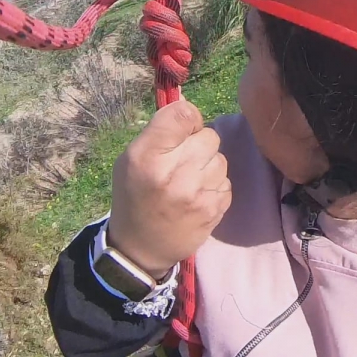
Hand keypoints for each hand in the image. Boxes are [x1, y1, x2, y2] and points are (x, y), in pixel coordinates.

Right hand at [106, 99, 231, 276]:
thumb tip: (190, 108)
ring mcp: (197, 194)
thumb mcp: (130, 159)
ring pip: (221, 159)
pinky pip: (226, 182)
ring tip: (189, 181)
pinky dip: (215, 187)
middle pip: (209, 135)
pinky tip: (197, 197)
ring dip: (208, 166)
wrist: (140, 248)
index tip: (181, 131)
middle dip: (198, 144)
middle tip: (183, 161)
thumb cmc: (134, 196)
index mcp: (146, 157)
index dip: (187, 119)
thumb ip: (159, 132)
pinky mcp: (213, 210)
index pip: (183, 114)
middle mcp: (173, 173)